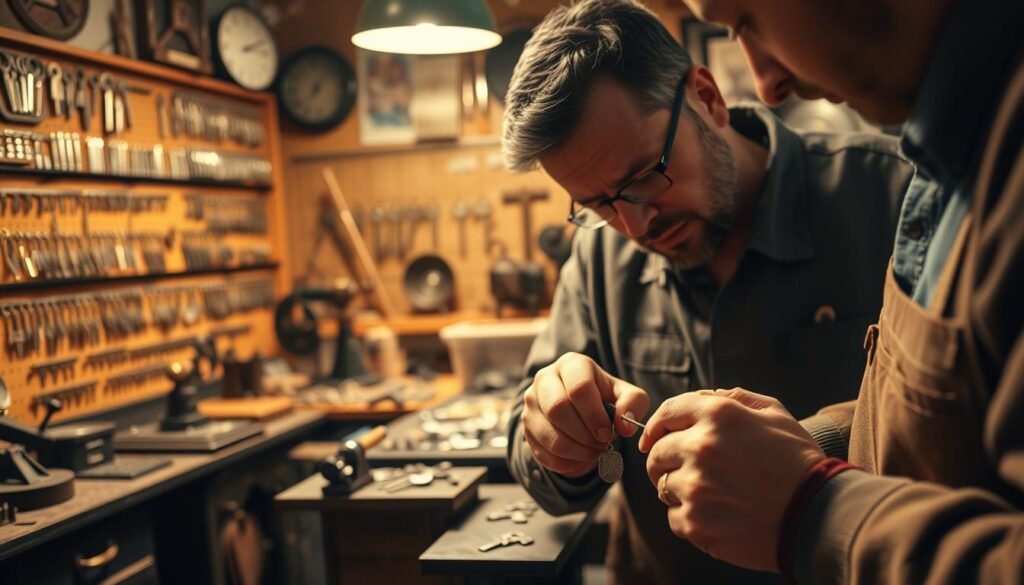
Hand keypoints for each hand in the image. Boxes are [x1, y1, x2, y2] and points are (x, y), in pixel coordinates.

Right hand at [522, 352, 649, 477]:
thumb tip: (624, 426)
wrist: (580, 409)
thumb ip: (633, 404)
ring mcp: (530, 403)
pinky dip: (565, 462)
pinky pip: (543, 453)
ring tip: (594, 452)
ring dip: (577, 452)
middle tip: (601, 445)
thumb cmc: (605, 398)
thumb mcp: (626, 395)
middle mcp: (544, 378)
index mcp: (571, 364)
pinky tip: (579, 457)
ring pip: (550, 436)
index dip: (595, 416)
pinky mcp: (525, 427)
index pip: (579, 388)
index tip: (608, 433)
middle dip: (585, 435)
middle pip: (558, 409)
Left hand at [638, 388, 825, 571]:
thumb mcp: (775, 414)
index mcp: (717, 415)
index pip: (666, 413)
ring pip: (663, 486)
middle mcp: (701, 446)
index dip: (656, 426)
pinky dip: (690, 519)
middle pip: (657, 452)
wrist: (818, 516)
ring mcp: (696, 486)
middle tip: (686, 472)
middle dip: (666, 460)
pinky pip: (674, 518)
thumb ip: (735, 399)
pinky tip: (717, 517)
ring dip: (680, 491)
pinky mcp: (696, 522)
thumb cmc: (799, 463)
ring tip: (711, 496)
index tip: (651, 439)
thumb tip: (702, 398)